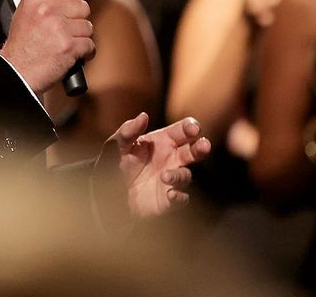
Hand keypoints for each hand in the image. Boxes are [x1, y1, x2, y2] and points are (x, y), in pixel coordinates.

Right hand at [0, 0, 92, 93]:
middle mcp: (47, 9)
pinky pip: (90, 45)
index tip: (75, 0)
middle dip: (77, 20)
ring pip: (88, 27)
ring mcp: (59, 27)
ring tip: (63, 44)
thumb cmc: (22, 46)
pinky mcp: (69, 45)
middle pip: (83, 6)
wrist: (16, 72)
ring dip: (80, 38)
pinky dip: (84, 53)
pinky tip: (69, 55)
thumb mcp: (27, 11)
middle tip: (62, 31)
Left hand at [94, 113, 210, 218]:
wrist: (110, 191)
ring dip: (178, 175)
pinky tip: (170, 194)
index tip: (193, 129)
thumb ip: (129, 130)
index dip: (190, 127)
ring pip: (186, 175)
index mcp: (163, 141)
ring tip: (164, 176)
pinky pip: (181, 198)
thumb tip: (143, 116)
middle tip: (204, 145)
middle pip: (194, 151)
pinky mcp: (168, 199)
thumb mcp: (119, 144)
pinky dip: (179, 197)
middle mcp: (172, 159)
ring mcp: (172, 179)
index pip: (183, 131)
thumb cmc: (118, 162)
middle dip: (201, 147)